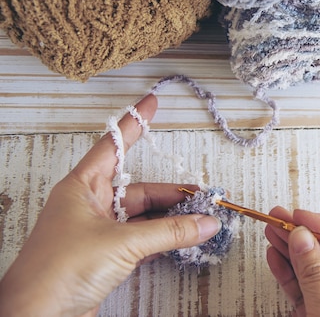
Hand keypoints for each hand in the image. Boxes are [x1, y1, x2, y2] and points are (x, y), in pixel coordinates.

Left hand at [0, 94, 220, 316]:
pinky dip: (163, 238)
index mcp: (83, 187)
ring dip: (171, 218)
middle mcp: (90, 205)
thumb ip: (169, 232)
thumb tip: (205, 223)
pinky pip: (141, 238)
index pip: (113, 144)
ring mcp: (98, 232)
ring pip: (143, 215)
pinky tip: (185, 238)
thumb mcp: (121, 243)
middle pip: (139, 188)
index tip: (151, 102)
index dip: (134, 122)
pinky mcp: (104, 256)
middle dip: (172, 191)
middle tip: (203, 194)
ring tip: (201, 218)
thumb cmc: (60, 270)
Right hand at [265, 207, 319, 315]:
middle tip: (281, 217)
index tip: (303, 216)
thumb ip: (317, 280)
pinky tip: (276, 256)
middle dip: (305, 235)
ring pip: (316, 272)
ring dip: (292, 251)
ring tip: (272, 230)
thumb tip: (303, 239)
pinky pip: (305, 292)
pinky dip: (289, 274)